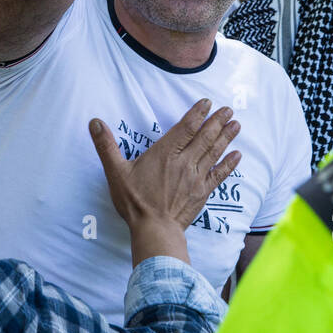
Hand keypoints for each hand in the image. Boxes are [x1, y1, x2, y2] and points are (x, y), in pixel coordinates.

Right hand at [89, 99, 240, 264]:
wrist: (154, 230)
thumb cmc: (134, 202)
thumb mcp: (115, 172)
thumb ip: (106, 146)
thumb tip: (94, 122)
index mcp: (165, 153)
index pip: (186, 127)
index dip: (198, 113)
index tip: (208, 102)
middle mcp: (184, 162)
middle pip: (205, 137)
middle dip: (217, 121)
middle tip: (229, 109)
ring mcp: (196, 177)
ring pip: (214, 152)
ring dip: (226, 137)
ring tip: (237, 124)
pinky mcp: (203, 192)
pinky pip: (219, 174)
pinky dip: (229, 164)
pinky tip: (238, 155)